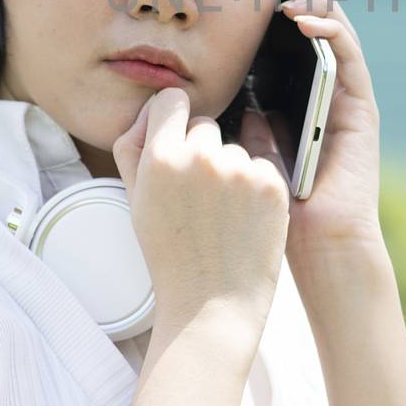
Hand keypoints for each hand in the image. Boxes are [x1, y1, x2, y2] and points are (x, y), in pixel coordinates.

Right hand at [113, 86, 289, 346]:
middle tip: (196, 197)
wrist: (211, 305)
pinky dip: (254, 187)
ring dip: (229, 171)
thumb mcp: (136, 201)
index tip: (175, 136)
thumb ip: (134, 148)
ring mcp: (240, 168)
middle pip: (204, 125)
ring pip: (234, 147)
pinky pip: (261, 165)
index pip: (170, 100)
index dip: (172, 118)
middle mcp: (201, 156)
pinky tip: (243, 219)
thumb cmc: (170, 255)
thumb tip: (151, 110)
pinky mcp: (272, 182)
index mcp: (160, 158)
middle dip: (201, 150)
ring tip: (220, 216)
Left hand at [237, 0, 383, 296]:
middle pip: (321, 33)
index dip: (281, 12)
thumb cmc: (280, 210)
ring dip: (319, 7)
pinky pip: (349, 59)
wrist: (315, 246)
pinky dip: (332, 34)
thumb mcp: (253, 155)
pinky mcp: (364, 109)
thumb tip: (231, 99)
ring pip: (339, 37)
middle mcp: (332, 97)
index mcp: (305, 104)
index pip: (295, 46)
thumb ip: (249, 125)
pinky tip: (308, 20)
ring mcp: (351, 101)